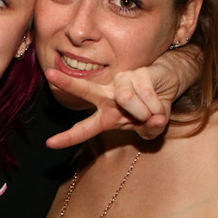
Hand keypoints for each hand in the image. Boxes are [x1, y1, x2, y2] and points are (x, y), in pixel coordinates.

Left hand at [44, 66, 181, 148]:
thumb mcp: (149, 128)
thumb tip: (156, 121)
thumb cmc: (151, 110)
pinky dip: (156, 105)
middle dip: (68, 83)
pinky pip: (145, 94)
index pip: (84, 129)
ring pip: (126, 99)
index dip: (68, 137)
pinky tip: (158, 103)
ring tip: (152, 113)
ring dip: (144, 112)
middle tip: (50, 74)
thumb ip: (149, 130)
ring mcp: (121, 83)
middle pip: (85, 90)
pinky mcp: (137, 74)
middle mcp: (108, 97)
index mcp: (105, 116)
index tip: (49, 144)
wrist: (168, 85)